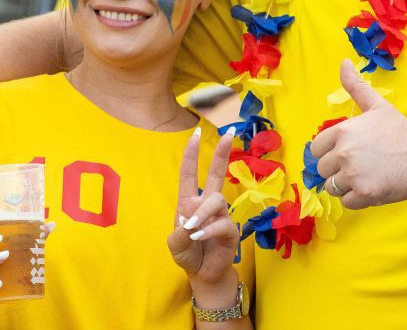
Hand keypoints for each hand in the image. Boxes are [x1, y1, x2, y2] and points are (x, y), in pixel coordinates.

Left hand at [167, 127, 239, 285]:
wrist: (202, 274)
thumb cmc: (188, 253)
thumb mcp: (175, 243)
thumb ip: (179, 232)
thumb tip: (191, 217)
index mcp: (190, 201)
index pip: (189, 173)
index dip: (191, 154)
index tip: (195, 133)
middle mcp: (206, 204)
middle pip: (216, 173)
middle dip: (222, 153)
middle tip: (229, 133)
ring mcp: (221, 216)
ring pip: (216, 201)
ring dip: (203, 213)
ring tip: (192, 229)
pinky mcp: (230, 230)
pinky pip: (222, 223)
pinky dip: (208, 230)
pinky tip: (198, 237)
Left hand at [310, 60, 406, 208]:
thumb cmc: (400, 131)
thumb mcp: (376, 105)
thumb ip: (355, 86)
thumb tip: (343, 62)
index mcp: (342, 132)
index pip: (316, 150)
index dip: (329, 153)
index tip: (348, 153)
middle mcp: (343, 153)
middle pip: (322, 170)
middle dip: (337, 170)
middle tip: (361, 166)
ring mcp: (354, 175)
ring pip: (332, 187)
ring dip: (346, 186)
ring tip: (366, 176)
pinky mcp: (366, 194)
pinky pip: (347, 202)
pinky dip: (357, 199)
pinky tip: (372, 187)